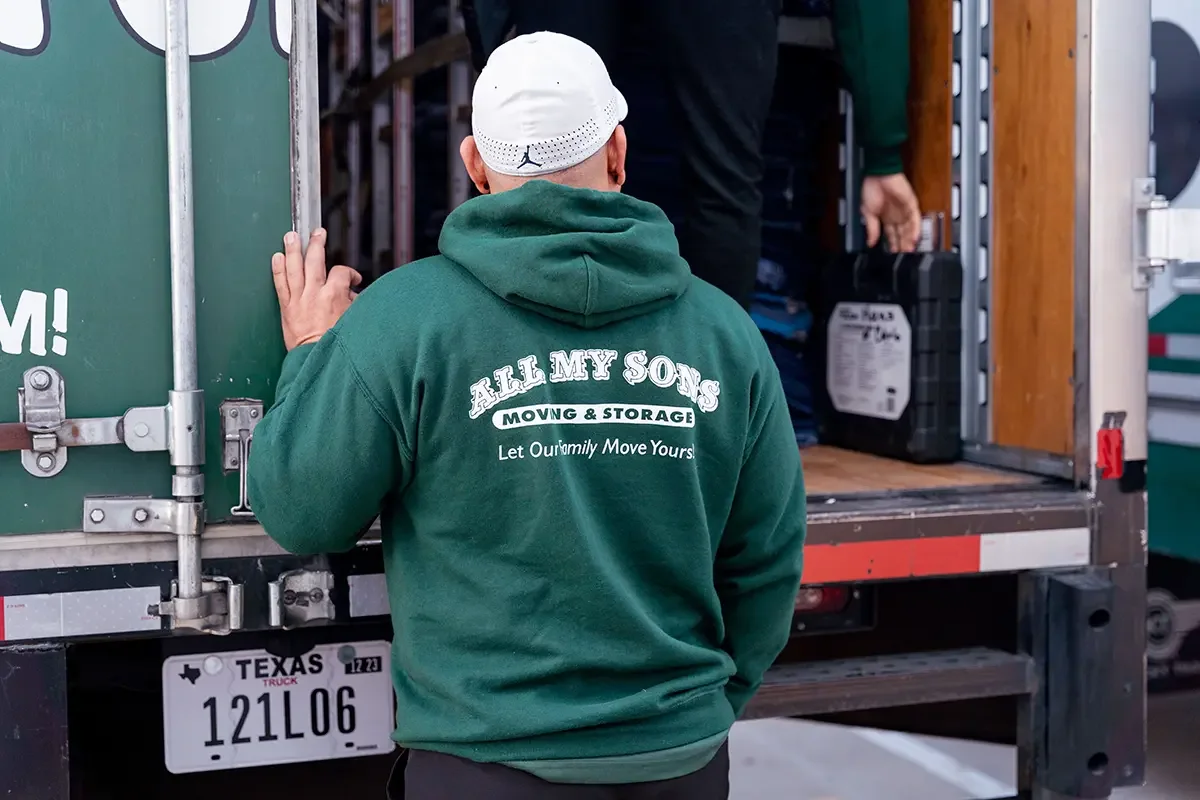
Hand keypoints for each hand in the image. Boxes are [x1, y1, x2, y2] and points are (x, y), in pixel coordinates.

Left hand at [271, 228, 361, 350]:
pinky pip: (280, 284)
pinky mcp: (287, 308)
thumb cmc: (337, 343)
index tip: (353, 280)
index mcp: (334, 295)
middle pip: (315, 261)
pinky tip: (276, 257)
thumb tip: (351, 294)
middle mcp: (315, 293)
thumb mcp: (354, 320)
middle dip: (317, 244)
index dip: (349, 273)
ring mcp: (299, 299)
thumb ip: (353, 303)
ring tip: (291, 236)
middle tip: (317, 233)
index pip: (341, 273)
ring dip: (293, 250)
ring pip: (295, 268)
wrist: (317, 359)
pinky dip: (278, 270)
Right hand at [861, 173, 921, 252]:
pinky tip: (914, 238)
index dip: (893, 245)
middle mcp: (896, 215)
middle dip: (902, 245)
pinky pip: (915, 219)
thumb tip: (870, 242)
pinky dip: (915, 229)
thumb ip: (871, 229)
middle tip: (904, 256)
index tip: (894, 255)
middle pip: (901, 234)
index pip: (891, 235)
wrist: (878, 175)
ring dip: (909, 240)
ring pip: (909, 229)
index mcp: (885, 218)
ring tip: (909, 251)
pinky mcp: (911, 204)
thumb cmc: (871, 189)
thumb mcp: (867, 213)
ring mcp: (905, 211)